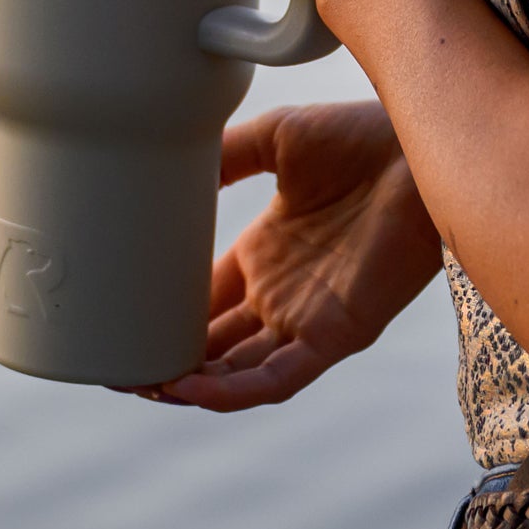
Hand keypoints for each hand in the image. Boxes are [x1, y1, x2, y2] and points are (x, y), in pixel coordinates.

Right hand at [138, 104, 441, 411]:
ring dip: (190, 385)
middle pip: (213, 344)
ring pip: (237, 372)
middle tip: (113, 365)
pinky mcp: (336, 334)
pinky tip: (191, 389)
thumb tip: (166, 161)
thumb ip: (224, 155)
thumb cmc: (358, 137)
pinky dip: (234, 391)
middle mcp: (282, 293)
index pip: (202, 298)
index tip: (112, 321)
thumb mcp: (276, 139)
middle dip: (166, 360)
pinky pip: (278, 378)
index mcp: (265, 253)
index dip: (162, 315)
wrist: (416, 146)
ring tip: (140, 384)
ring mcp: (307, 318)